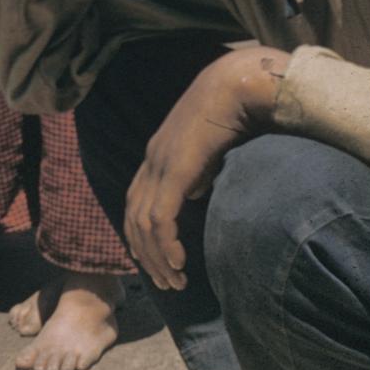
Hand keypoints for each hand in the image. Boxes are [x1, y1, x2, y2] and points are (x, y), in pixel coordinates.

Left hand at [125, 46, 289, 291]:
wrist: (236, 86)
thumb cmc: (231, 114)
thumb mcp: (208, 152)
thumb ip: (197, 173)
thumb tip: (195, 194)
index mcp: (156, 157)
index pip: (135, 205)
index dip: (141, 237)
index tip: (157, 263)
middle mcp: (151, 162)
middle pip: (133, 219)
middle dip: (146, 256)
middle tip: (164, 284)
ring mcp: (159, 165)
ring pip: (143, 224)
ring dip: (156, 258)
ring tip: (174, 282)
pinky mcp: (175, 170)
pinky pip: (160, 216)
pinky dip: (165, 244)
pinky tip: (177, 262)